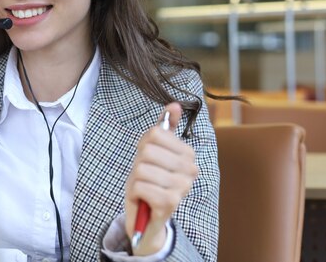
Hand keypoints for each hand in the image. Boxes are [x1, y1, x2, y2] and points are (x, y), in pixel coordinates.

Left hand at [124, 103, 198, 255]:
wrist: (146, 219)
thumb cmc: (149, 182)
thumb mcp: (152, 152)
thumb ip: (164, 128)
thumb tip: (175, 104)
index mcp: (188, 154)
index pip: (155, 133)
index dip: (143, 146)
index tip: (148, 160)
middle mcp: (191, 169)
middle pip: (148, 150)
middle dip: (138, 164)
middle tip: (144, 177)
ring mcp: (183, 186)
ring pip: (142, 168)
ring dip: (135, 180)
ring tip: (143, 188)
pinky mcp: (171, 202)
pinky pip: (139, 185)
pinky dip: (134, 192)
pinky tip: (142, 199)